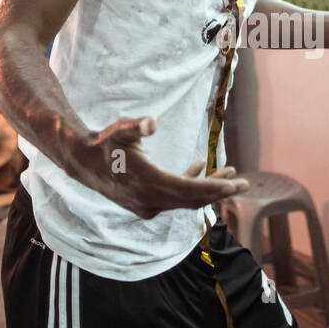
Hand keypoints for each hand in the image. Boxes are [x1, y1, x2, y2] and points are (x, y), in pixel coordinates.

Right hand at [67, 115, 248, 219]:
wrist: (83, 163)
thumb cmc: (104, 143)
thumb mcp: (120, 130)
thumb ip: (136, 126)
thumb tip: (152, 122)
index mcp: (149, 184)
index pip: (190, 191)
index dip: (215, 188)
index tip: (236, 185)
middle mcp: (151, 200)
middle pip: (193, 199)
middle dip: (220, 191)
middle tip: (244, 183)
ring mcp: (149, 206)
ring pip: (186, 200)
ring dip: (208, 189)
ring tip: (230, 174)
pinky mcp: (147, 205)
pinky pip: (175, 198)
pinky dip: (190, 186)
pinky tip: (199, 167)